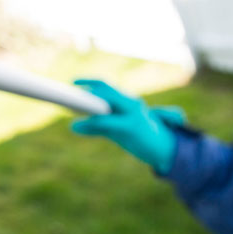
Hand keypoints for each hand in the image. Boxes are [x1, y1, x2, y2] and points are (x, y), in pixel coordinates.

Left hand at [69, 79, 185, 173]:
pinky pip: (106, 122)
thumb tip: (74, 126)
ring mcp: (133, 114)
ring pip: (104, 104)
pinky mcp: (131, 127)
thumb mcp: (119, 131)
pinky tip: (76, 126)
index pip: (106, 86)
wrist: (166, 151)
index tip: (73, 82)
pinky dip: (89, 123)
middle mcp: (131, 103)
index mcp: (129, 102)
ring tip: (68, 108)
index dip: (89, 82)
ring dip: (85, 105)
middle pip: (105, 89)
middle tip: (66, 97)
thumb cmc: (141, 139)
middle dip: (85, 90)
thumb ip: (98, 126)